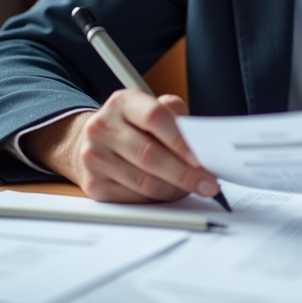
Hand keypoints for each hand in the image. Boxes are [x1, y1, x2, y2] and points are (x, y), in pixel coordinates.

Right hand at [20, 89, 221, 203]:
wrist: (94, 143)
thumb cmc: (134, 126)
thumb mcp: (154, 108)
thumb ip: (177, 118)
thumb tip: (201, 144)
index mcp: (122, 103)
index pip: (154, 117)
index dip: (180, 140)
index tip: (200, 158)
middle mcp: (102, 127)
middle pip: (149, 155)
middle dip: (184, 173)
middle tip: (207, 183)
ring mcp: (94, 157)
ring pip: (143, 181)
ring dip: (174, 190)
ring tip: (190, 188)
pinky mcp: (94, 185)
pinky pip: (134, 198)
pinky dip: (157, 199)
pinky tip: (168, 193)